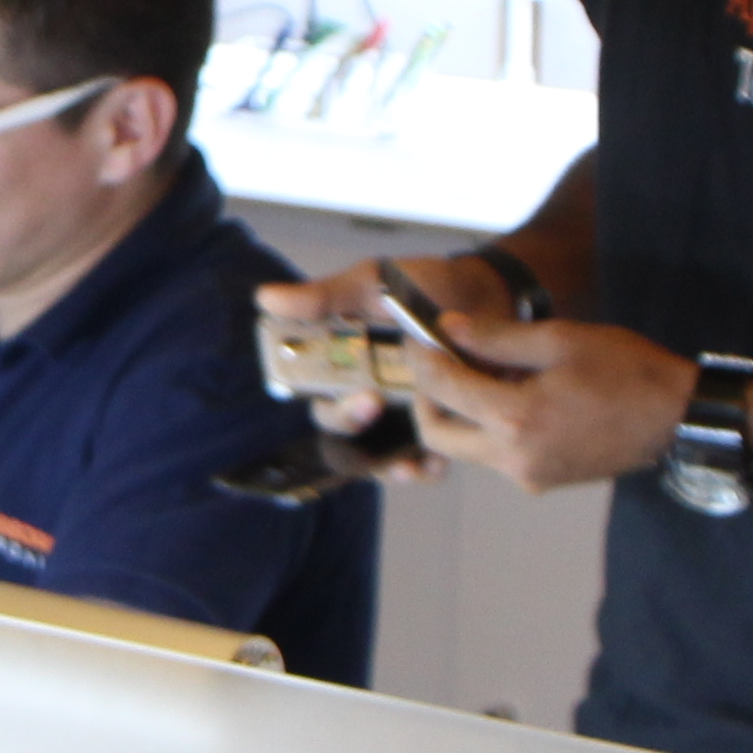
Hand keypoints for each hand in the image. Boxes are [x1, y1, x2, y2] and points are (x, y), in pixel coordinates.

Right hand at [254, 252, 535, 462]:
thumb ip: (325, 297)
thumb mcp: (372, 284)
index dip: (332, 408)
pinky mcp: (436, 427)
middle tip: (373, 404)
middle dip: (355, 425)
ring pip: (380, 458)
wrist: (485, 292)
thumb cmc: (419, 286)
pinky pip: (422, 460)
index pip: (322, 401)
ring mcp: (401, 417)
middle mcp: (366, 397)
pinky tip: (435, 463)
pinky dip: (425, 468)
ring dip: (389, 466)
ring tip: (407, 463)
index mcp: (343, 367)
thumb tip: (266, 298)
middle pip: (346, 434)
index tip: (356, 396)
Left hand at [383, 313, 692, 494]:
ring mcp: (527, 476)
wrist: (679, 419)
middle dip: (428, 396)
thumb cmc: (629, 371)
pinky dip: (488, 424)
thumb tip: (448, 329)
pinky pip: (496, 453)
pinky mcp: (541, 480)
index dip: (423, 358)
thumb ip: (496, 338)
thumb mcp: (561, 340)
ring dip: (460, 410)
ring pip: (466, 446)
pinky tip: (510, 392)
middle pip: (439, 433)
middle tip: (437, 361)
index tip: (420, 335)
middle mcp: (513, 458)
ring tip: (480, 369)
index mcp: (516, 419)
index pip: (442, 389)